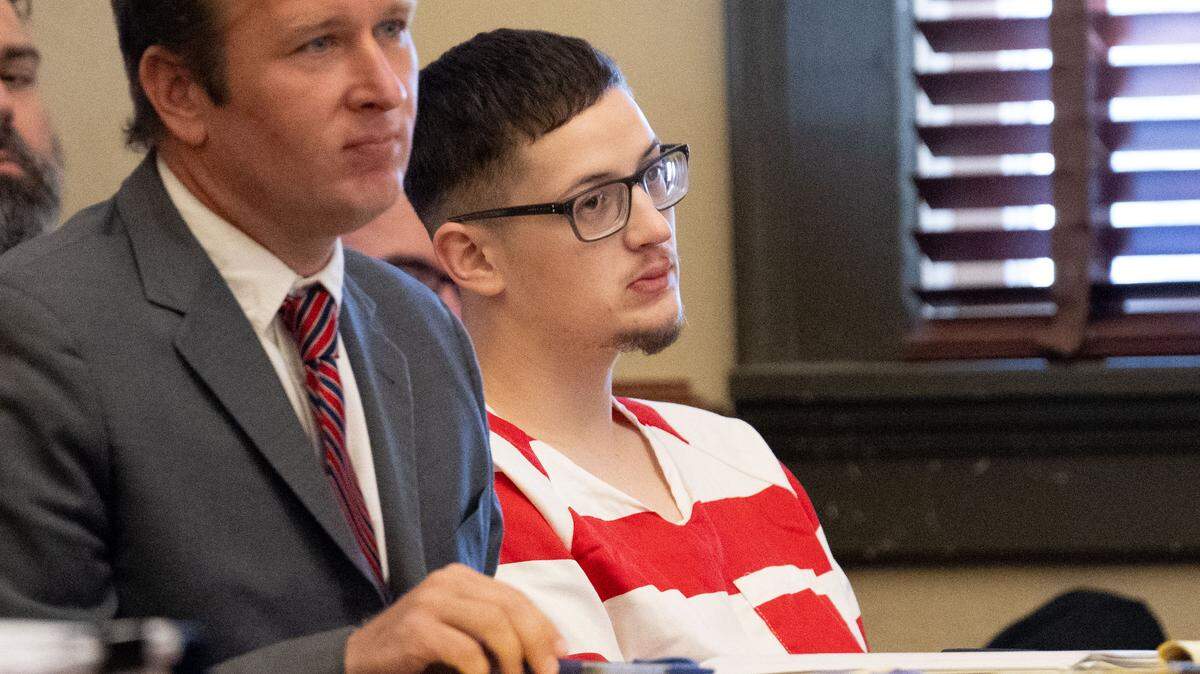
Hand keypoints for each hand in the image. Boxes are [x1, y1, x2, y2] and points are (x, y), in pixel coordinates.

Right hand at [344, 563, 565, 673]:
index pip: (516, 597)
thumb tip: (548, 652)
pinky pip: (465, 651)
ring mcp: (430, 601)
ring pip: (494, 624)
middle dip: (536, 643)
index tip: (561, 653)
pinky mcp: (416, 629)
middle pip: (510, 607)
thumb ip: (494, 634)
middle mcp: (447, 581)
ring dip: (513, 660)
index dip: (544, 625)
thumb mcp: (459, 634)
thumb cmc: (416, 652)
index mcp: (462, 578)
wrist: (359, 659)